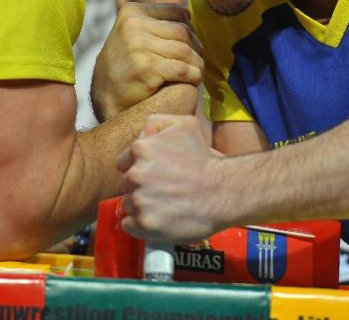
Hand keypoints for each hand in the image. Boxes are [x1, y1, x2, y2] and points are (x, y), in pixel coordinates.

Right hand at [91, 2, 202, 121]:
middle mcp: (133, 25)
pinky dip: (193, 75)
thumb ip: (155, 22)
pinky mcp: (147, 68)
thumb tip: (188, 14)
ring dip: (197, 63)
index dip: (190, 27)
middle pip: (183, 31)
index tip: (190, 43)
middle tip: (197, 61)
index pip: (176, 11)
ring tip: (196, 71)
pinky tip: (193, 80)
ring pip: (185, 50)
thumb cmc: (125, 64)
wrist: (106, 96)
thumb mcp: (132, 33)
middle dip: (196, 47)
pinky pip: (182, 69)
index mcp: (132, 12)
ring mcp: (139, 46)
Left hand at [117, 114, 225, 242]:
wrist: (224, 191)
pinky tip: (158, 219)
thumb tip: (143, 133)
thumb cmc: (206, 159)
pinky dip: (140, 225)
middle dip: (140, 187)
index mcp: (140, 150)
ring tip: (165, 206)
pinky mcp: (145, 224)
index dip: (138, 169)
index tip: (154, 175)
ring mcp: (139, 201)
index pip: (124, 163)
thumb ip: (157, 123)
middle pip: (126, 185)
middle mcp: (135, 174)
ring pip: (128, 204)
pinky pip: (129, 225)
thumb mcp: (185, 125)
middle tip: (163, 190)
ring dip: (141, 206)